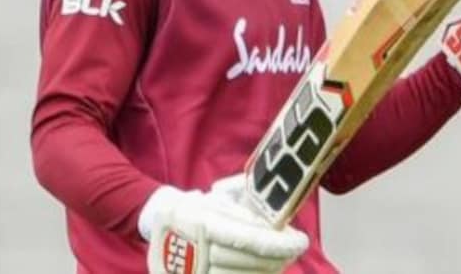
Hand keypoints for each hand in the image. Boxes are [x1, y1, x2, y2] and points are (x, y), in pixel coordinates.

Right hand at [141, 175, 307, 273]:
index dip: (280, 245)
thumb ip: (246, 196)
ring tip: (280, 260)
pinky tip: (265, 270)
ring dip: (268, 270)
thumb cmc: (200, 207)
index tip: (300, 242)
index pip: (253, 240)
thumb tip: (275, 213)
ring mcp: (193, 271)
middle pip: (252, 261)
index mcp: (204, 223)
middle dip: (279, 257)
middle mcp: (197, 250)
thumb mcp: (220, 194)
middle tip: (293, 250)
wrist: (161, 225)